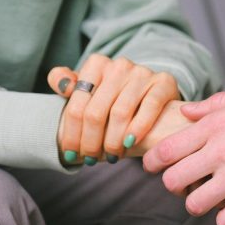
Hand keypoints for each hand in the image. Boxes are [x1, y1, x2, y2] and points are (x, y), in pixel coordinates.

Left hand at [48, 54, 179, 163]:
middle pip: (96, 112)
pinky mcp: (163, 82)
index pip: (77, 105)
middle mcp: (119, 65)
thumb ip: (68, 84)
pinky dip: (138, 129)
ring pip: (120, 113)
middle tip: (90, 160)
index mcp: (96, 64)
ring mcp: (142, 73)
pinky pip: (149, 107)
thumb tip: (61, 84)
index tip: (70, 154)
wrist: (151, 94)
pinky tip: (130, 143)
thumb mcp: (88, 90)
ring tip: (111, 156)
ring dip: (113, 142)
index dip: (71, 134)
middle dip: (90, 142)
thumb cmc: (113, 98)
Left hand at [143, 84, 224, 224]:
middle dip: (175, 186)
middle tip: (187, 186)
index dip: (153, 162)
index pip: (167, 148)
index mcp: (218, 123)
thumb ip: (219, 103)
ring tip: (213, 199)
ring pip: (194, 204)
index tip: (153, 167)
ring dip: (201, 204)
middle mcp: (221, 150)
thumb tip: (188, 110)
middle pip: (172, 180)